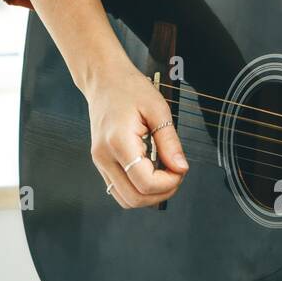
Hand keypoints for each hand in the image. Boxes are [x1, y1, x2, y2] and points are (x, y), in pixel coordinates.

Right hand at [85, 65, 187, 208]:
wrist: (104, 80)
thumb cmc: (130, 89)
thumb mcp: (158, 109)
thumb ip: (170, 141)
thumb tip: (181, 168)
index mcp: (118, 142)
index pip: (145, 183)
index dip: (169, 183)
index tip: (180, 168)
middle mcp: (104, 157)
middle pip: (135, 198)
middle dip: (162, 193)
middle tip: (176, 173)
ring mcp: (100, 162)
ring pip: (126, 200)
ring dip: (150, 196)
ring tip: (164, 175)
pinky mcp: (102, 164)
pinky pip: (120, 190)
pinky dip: (139, 189)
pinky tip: (152, 173)